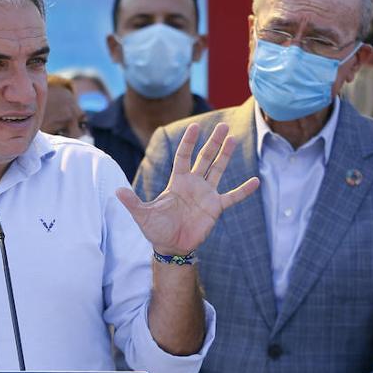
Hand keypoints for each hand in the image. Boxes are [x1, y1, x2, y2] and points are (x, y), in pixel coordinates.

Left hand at [115, 123, 258, 255]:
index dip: (189, 142)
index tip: (195, 126)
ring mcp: (206, 195)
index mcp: (177, 182)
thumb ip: (132, 202)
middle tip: (222, 126)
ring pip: (218, 170)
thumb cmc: (156, 230)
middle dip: (213, 142)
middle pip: (205, 158)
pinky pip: (232, 197)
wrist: (171, 247)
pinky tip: (255, 181)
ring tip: (233, 139)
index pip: (183, 156)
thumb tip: (117, 191)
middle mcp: (193, 184)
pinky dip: (243, 190)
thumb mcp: (142, 215)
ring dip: (225, 155)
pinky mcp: (215, 208)